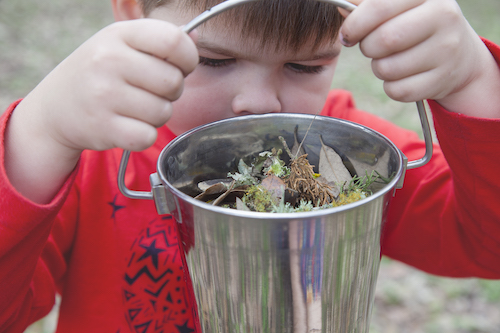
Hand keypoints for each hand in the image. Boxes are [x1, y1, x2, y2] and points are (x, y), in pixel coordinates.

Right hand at [6, 19, 197, 202]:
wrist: (56, 109)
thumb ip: (160, 40)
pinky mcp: (103, 127)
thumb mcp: (122, 44)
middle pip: (174, 81)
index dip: (188, 58)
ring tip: (136, 108)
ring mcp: (103, 94)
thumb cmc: (100, 73)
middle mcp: (108, 60)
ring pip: (163, 112)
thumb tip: (197, 36)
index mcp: (119, 34)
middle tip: (153, 92)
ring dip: (157, 115)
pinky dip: (144, 135)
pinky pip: (148, 136)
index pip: (175, 41)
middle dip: (172, 92)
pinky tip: (128, 125)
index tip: (180, 67)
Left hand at [339, 0, 499, 116]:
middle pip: (382, 40)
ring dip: (379, 68)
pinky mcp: (442, 80)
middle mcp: (443, 17)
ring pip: (386, 68)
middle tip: (372, 48)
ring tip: (391, 60)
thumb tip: (339, 7)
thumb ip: (368, 5)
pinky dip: (391, 87)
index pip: (378, 7)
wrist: (461, 57)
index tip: (347, 34)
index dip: (354, 24)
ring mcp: (446, 50)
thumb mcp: (400, 7)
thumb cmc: (417, 26)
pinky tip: (402, 76)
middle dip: (367, 48)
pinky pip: (396, 90)